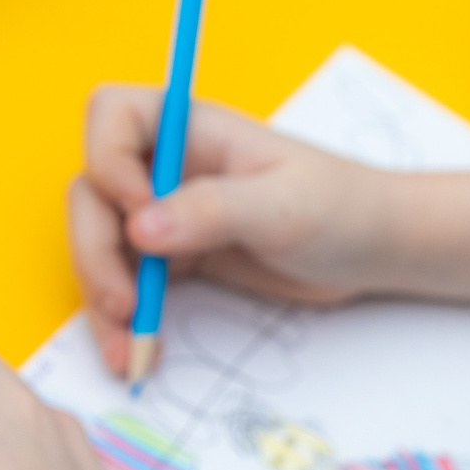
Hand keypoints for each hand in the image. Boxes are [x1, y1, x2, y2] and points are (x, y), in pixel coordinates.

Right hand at [72, 85, 397, 375]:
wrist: (377, 249)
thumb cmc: (342, 207)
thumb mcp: (285, 205)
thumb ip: (213, 209)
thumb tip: (140, 224)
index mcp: (192, 131)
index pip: (113, 115)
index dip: (107, 159)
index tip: (136, 209)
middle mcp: (169, 167)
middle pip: (93, 193)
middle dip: (95, 251)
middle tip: (124, 304)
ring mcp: (169, 213)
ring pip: (103, 246)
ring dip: (102, 298)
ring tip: (126, 350)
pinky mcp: (178, 258)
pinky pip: (131, 284)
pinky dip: (125, 322)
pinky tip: (137, 354)